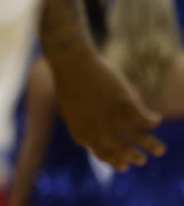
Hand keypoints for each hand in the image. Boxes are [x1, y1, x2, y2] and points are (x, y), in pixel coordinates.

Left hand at [51, 48, 163, 171]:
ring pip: (138, 138)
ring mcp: (113, 119)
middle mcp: (99, 131)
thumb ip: (87, 127)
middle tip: (142, 160)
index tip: (125, 167)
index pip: (103, 155)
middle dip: (134, 157)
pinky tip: (156, 119)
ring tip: (160, 150)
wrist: (71, 63)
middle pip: (122, 151)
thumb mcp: (74, 110)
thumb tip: (98, 138)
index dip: (115, 161)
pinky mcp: (126, 104)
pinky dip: (152, 121)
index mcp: (82, 134)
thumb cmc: (70, 84)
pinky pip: (144, 119)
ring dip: (151, 145)